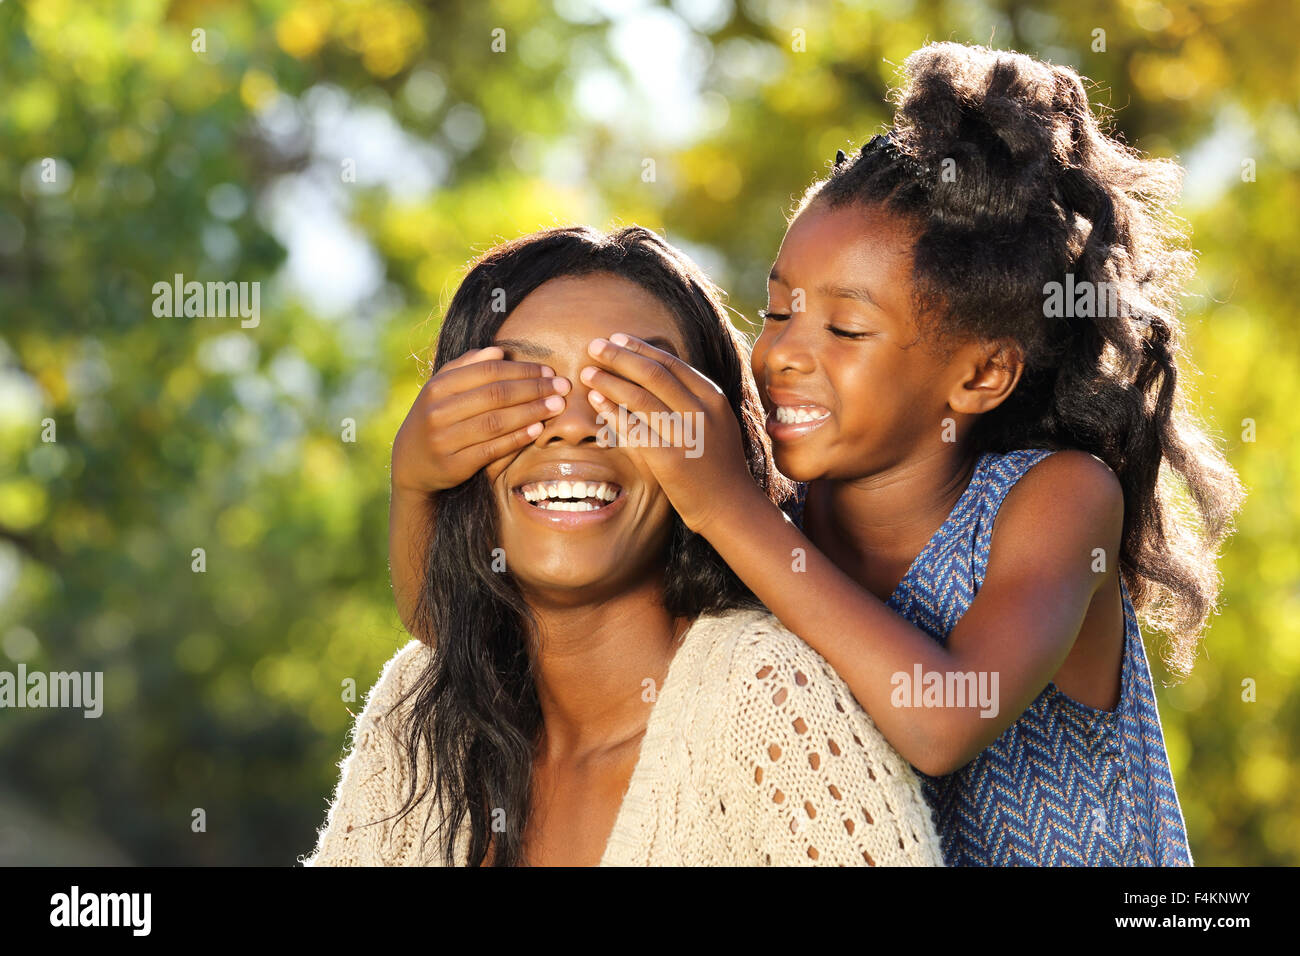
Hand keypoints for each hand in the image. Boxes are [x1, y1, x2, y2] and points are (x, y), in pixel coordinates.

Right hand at [392, 346, 568, 494]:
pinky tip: (537, 429)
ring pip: (496, 422)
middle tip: (561, 387)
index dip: (521, 370)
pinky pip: (492, 449)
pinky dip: (517, 438)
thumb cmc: (436, 417)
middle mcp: (437, 412)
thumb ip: (468, 367)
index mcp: (437, 387)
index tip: (548, 371)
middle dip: (533, 389)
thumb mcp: (442, 388)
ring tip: (556, 406)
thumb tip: (499, 352)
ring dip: (531, 412)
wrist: (411, 463)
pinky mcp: (453, 466)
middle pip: (495, 395)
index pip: (487, 372)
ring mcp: (444, 440)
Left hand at [579, 333, 757, 533]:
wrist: (729, 506)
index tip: (617, 339)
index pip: (671, 363)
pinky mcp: (669, 460)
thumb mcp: (715, 421)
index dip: (640, 348)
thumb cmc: (716, 463)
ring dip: (609, 381)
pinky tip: (596, 401)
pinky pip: (633, 430)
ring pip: (640, 399)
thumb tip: (652, 370)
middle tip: (594, 346)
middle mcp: (701, 412)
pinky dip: (612, 412)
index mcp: (713, 397)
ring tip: (588, 372)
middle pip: (653, 374)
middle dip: (619, 356)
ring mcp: (686, 436)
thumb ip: (690, 397)